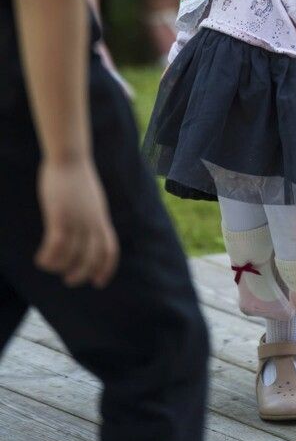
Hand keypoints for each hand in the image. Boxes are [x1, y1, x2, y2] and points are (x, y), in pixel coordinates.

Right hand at [35, 156, 118, 287]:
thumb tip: (88, 230)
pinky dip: (48, 257)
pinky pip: (55, 245)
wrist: (69, 158)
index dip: (106, 268)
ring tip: (48, 266)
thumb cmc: (77, 177)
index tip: (98, 282)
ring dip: (59, 267)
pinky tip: (40, 259)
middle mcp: (92, 221)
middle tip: (69, 280)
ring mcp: (77, 219)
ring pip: (71, 255)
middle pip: (91, 257)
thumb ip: (92, 215)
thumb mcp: (92, 199)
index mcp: (101, 218)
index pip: (110, 249)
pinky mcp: (60, 215)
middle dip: (81, 274)